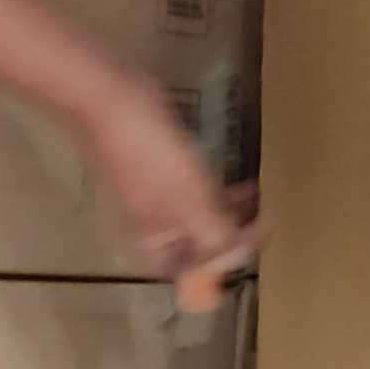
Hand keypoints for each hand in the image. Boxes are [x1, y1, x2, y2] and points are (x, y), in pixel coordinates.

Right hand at [81, 79, 260, 314]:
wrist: (107, 99)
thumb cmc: (145, 151)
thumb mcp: (186, 196)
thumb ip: (212, 231)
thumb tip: (236, 258)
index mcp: (155, 237)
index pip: (193, 269)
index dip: (226, 261)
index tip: (256, 236)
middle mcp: (154, 224)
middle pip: (197, 245)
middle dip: (231, 236)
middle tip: (262, 217)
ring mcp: (155, 196)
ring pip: (197, 218)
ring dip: (227, 212)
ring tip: (255, 196)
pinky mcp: (159, 169)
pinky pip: (193, 190)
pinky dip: (215, 190)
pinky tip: (235, 175)